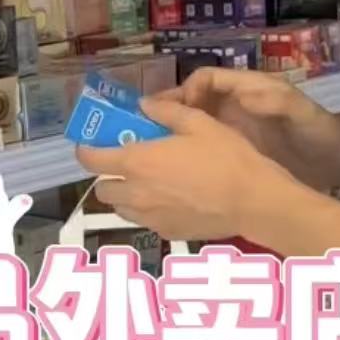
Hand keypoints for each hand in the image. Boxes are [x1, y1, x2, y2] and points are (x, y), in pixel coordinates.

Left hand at [76, 97, 297, 241]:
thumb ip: (166, 112)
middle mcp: (136, 193)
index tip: (92, 144)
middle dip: (108, 176)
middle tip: (128, 165)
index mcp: (137, 162)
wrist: (253, 201)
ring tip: (149, 184)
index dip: (86, 150)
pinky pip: (144, 222)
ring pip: (120, 209)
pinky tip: (171, 201)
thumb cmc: (227, 158)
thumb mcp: (199, 123)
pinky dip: (148, 211)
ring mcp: (149, 217)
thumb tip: (143, 106)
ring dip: (125, 196)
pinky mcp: (165, 232)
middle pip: (101, 190)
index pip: (90, 160)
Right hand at [165, 67, 339, 190]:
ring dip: (171, 134)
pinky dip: (185, 155)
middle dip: (167, 112)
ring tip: (148, 151)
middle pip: (191, 102)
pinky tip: (173, 171)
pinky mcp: (232, 153)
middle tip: (142, 129)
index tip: (171, 110)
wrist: (335, 160)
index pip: (204, 80)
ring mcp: (232, 130)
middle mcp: (233, 106)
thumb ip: (273, 98)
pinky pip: (202, 149)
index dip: (184, 90)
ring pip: (192, 126)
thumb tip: (242, 92)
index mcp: (245, 89)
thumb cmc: (316, 130)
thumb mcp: (297, 109)